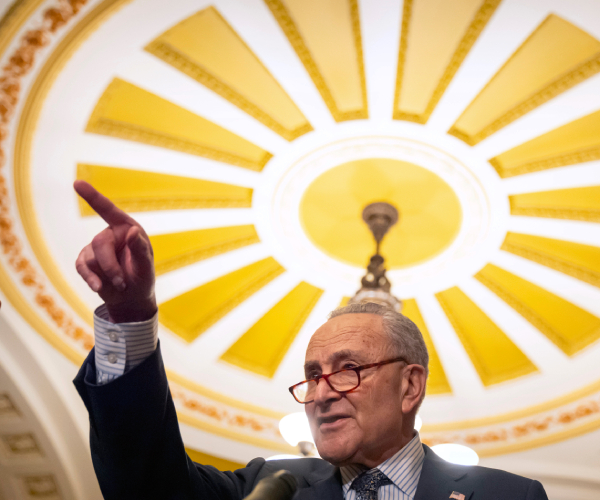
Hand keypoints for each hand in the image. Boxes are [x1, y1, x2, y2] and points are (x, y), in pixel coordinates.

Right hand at [74, 180, 156, 322]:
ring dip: (105, 273)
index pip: (108, 210)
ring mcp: (97, 247)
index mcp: (128, 229)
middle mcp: (112, 234)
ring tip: (120, 285)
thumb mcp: (146, 266)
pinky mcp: (87, 261)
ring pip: (91, 257)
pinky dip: (90, 278)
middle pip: (100, 243)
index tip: (77, 183)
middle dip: (110, 265)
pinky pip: (81, 266)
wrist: (132, 298)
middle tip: (122, 282)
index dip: (92, 197)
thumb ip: (140, 250)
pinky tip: (98, 287)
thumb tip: (133, 231)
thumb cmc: (143, 278)